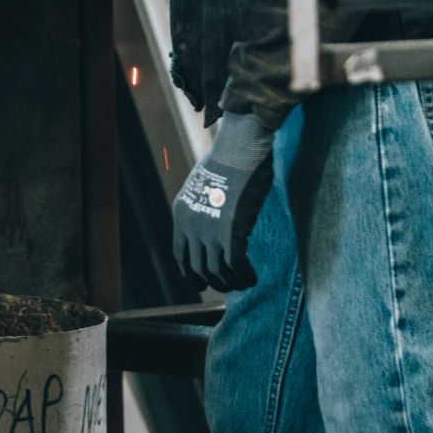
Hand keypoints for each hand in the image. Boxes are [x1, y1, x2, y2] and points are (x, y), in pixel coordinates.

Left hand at [170, 110, 275, 291]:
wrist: (240, 147)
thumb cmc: (228, 161)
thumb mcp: (204, 184)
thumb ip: (203, 206)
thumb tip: (214, 224)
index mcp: (182, 212)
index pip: (181, 255)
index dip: (191, 274)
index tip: (203, 283)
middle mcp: (190, 224)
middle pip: (198, 268)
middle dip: (215, 281)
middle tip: (230, 285)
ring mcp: (209, 229)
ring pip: (217, 271)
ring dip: (232, 282)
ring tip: (245, 282)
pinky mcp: (230, 231)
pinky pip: (235, 265)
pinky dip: (244, 276)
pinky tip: (252, 276)